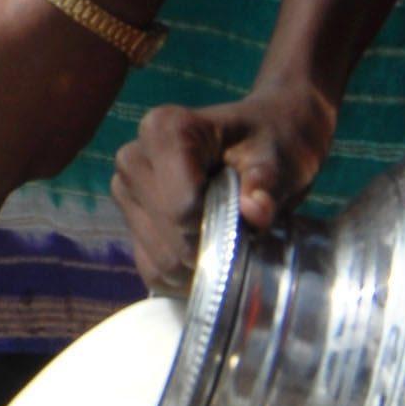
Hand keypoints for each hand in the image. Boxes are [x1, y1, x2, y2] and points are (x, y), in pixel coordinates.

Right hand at [108, 77, 342, 293]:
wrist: (261, 140)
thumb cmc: (269, 142)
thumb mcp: (278, 157)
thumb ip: (266, 184)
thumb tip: (256, 213)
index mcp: (164, 130)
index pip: (179, 204)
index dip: (216, 222)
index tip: (245, 217)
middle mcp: (134, 158)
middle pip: (168, 233)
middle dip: (210, 245)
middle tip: (243, 235)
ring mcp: (126, 190)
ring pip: (159, 258)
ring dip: (200, 264)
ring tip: (229, 243)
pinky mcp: (130, 221)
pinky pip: (152, 269)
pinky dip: (185, 275)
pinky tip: (211, 256)